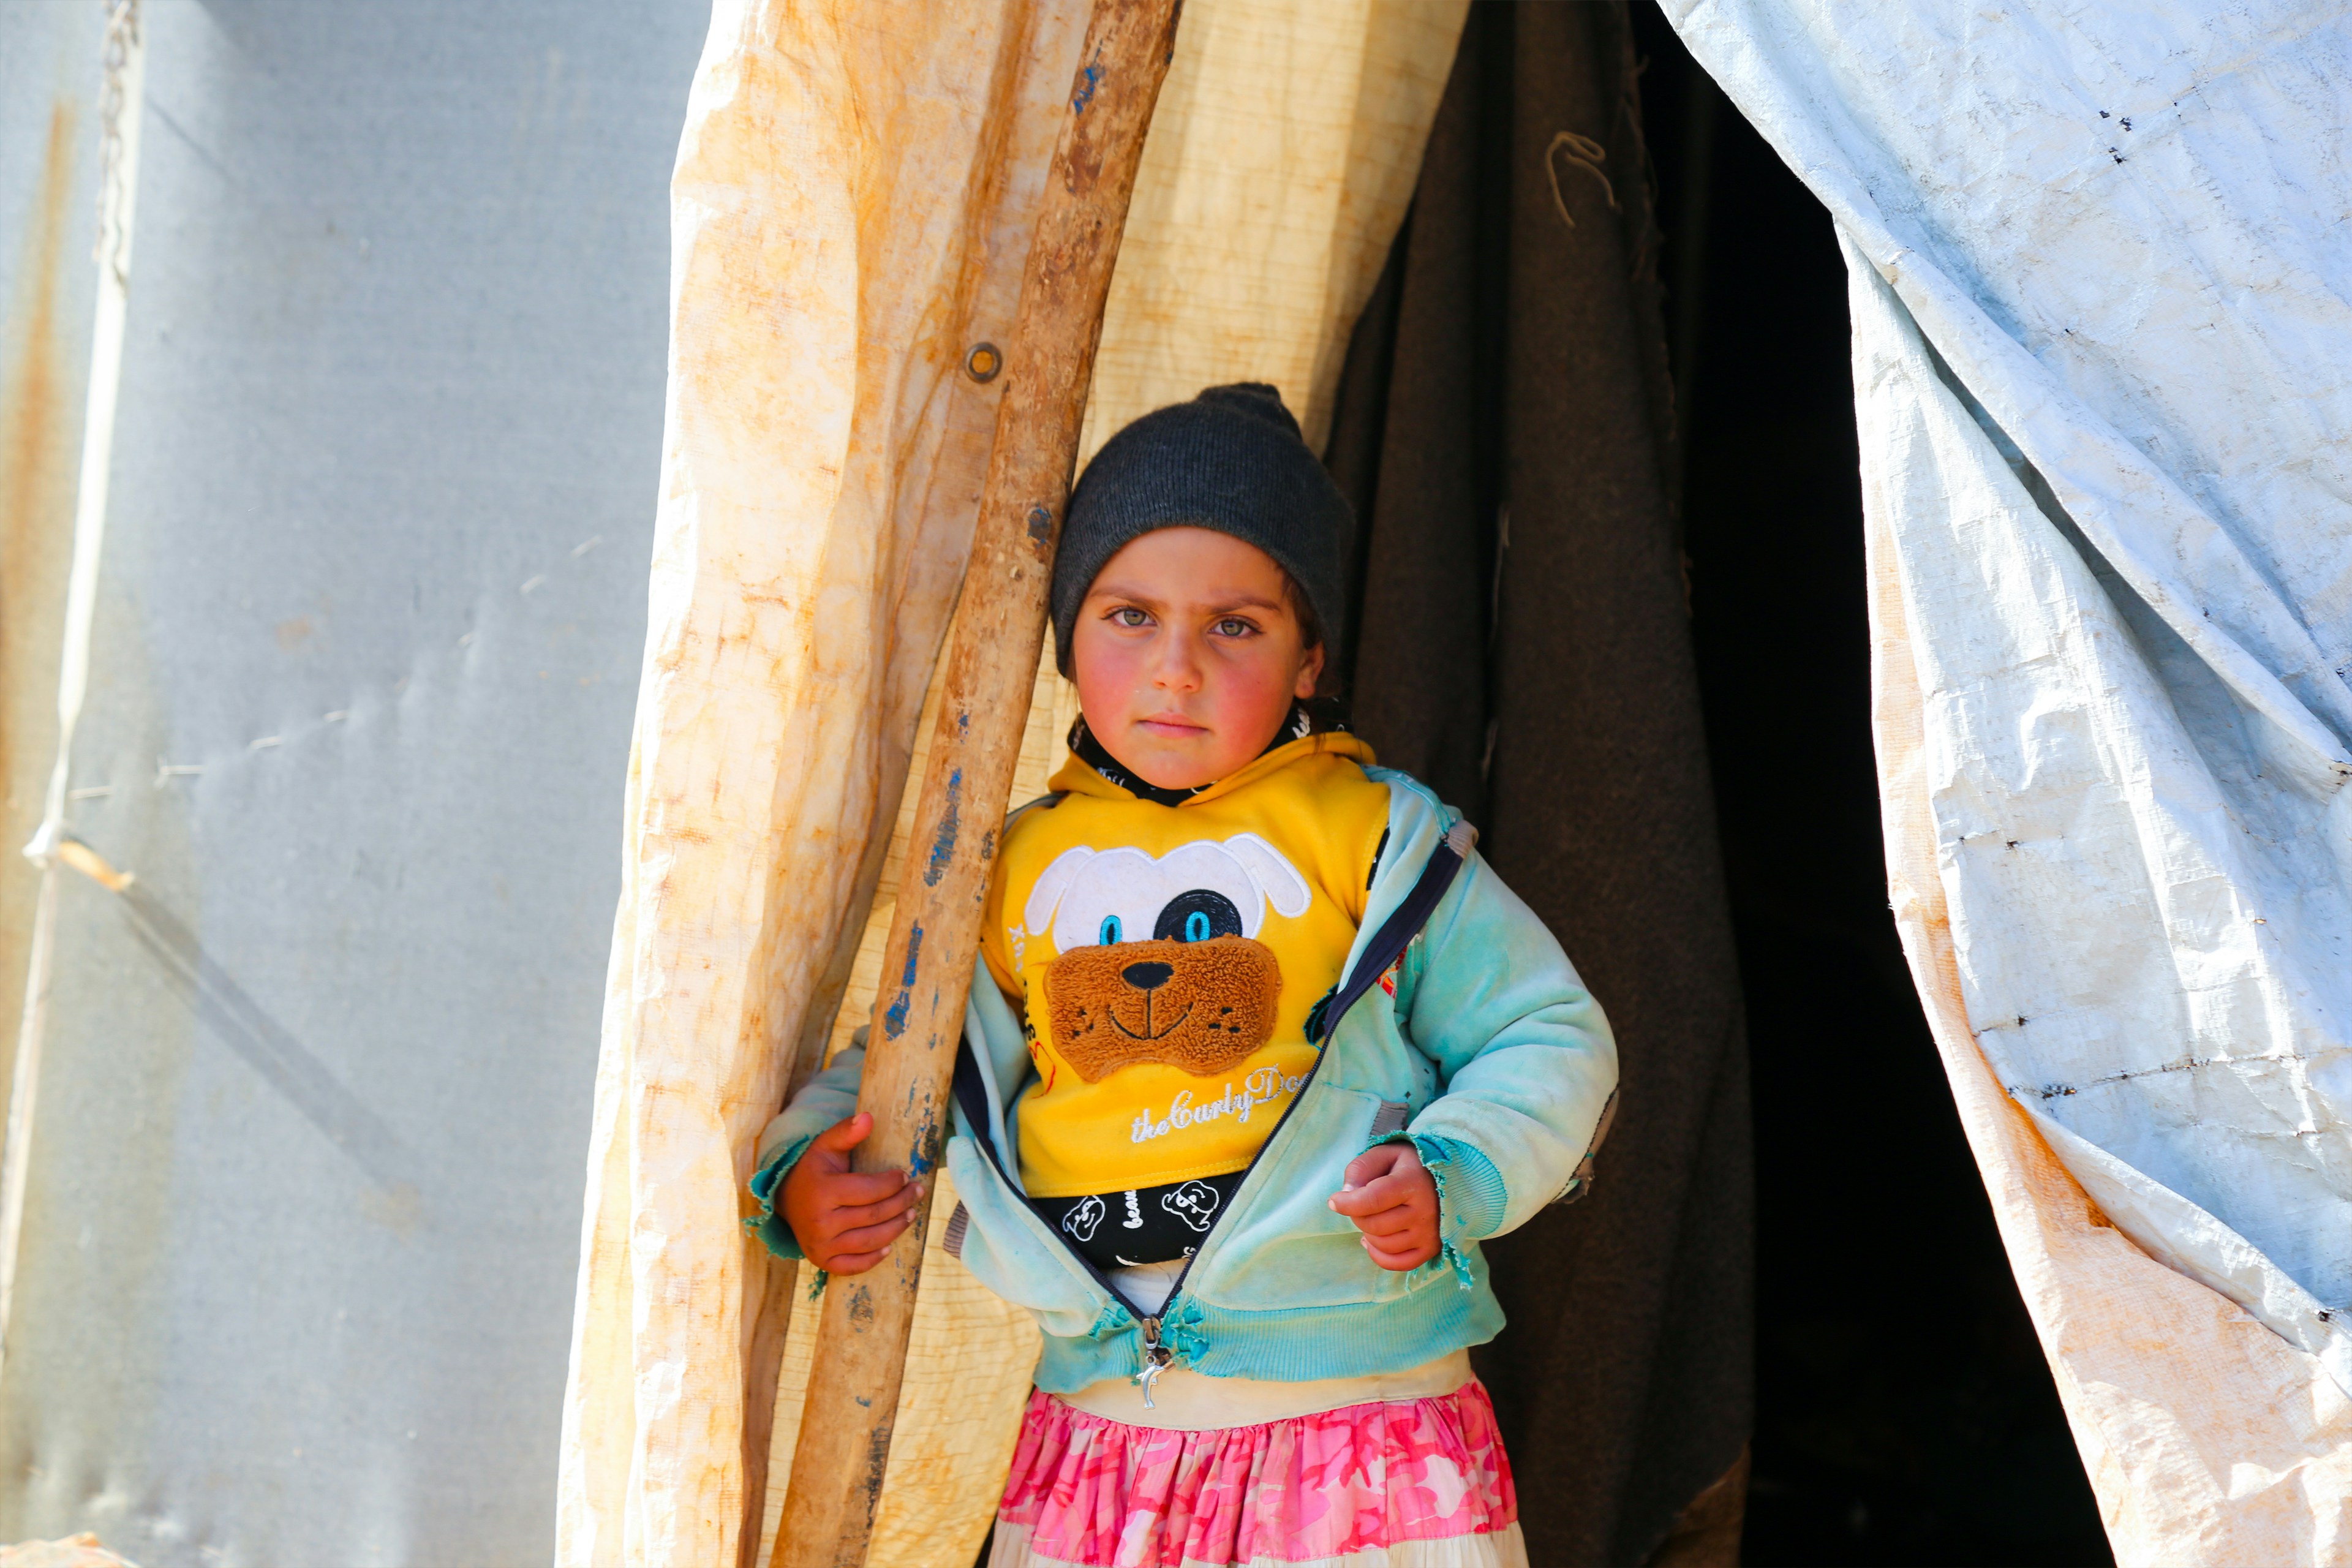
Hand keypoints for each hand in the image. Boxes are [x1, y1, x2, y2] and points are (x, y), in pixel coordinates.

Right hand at [781, 1112, 924, 1273]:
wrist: (786, 1199)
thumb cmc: (814, 1170)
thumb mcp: (826, 1146)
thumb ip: (847, 1131)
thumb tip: (869, 1117)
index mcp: (823, 1191)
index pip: (870, 1190)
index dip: (893, 1184)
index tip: (905, 1175)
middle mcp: (820, 1221)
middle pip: (874, 1216)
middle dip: (902, 1203)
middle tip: (917, 1193)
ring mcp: (820, 1245)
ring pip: (870, 1241)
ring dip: (896, 1228)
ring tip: (911, 1214)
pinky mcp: (822, 1261)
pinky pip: (853, 1265)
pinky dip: (874, 1259)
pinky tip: (889, 1246)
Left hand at [1329, 1141, 1438, 1270]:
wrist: (1446, 1178)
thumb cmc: (1408, 1165)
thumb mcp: (1384, 1154)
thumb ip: (1361, 1169)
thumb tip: (1346, 1194)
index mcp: (1413, 1182)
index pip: (1373, 1200)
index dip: (1347, 1203)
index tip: (1334, 1201)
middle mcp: (1426, 1211)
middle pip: (1375, 1225)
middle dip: (1358, 1215)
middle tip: (1360, 1204)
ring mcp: (1430, 1233)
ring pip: (1383, 1245)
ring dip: (1368, 1233)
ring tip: (1371, 1217)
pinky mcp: (1431, 1249)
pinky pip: (1397, 1263)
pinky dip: (1378, 1255)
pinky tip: (1372, 1239)